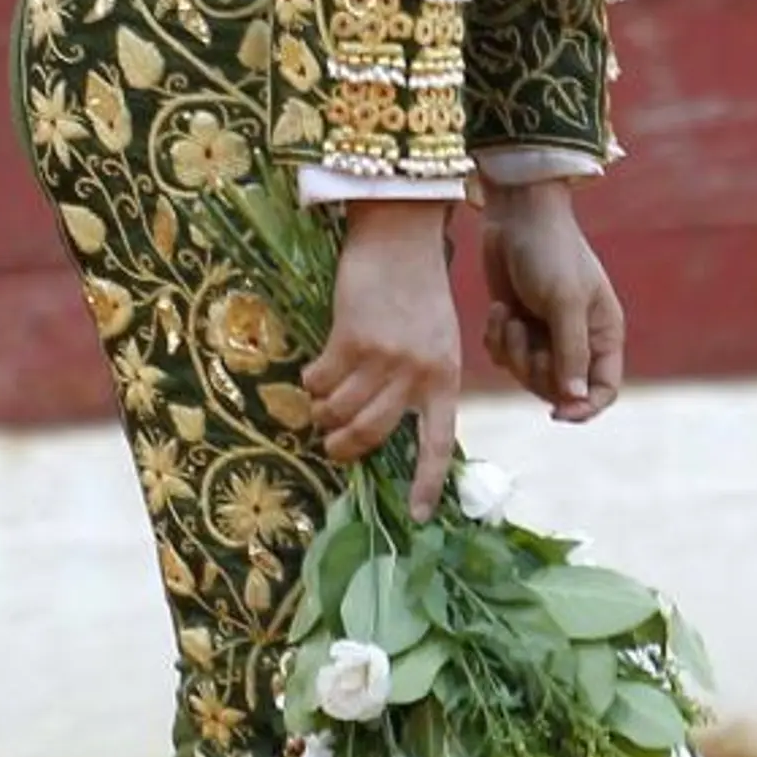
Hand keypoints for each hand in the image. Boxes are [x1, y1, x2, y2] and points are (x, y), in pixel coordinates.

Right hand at [304, 201, 458, 521]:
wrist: (401, 238)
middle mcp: (416, 374)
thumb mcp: (439, 340)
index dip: (427, 483)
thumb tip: (388, 425)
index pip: (439, 443)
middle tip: (332, 445)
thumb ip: (421, 381)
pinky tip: (316, 370)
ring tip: (321, 404)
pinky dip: (312, 381)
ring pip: (340, 410)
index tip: (417, 517)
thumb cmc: (420, 291)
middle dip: (345, 447)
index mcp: (445, 378)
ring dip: (323, 413)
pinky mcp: (351, 339)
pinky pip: (320, 380)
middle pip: (372, 434)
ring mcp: (383, 358)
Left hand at [479, 181, 623, 422]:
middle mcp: (578, 339)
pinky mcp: (516, 325)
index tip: (557, 412)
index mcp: (603, 334)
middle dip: (534, 368)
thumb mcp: (564, 301)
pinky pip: (504, 357)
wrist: (515, 215)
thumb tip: (574, 399)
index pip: (604, 390)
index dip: (585, 408)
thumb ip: (570, 353)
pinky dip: (496, 339)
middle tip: (524, 334)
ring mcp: (545, 334)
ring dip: (512, 350)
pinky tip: (497, 310)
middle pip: (558, 388)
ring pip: (527, 374)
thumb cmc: (549, 252)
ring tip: (507, 315)